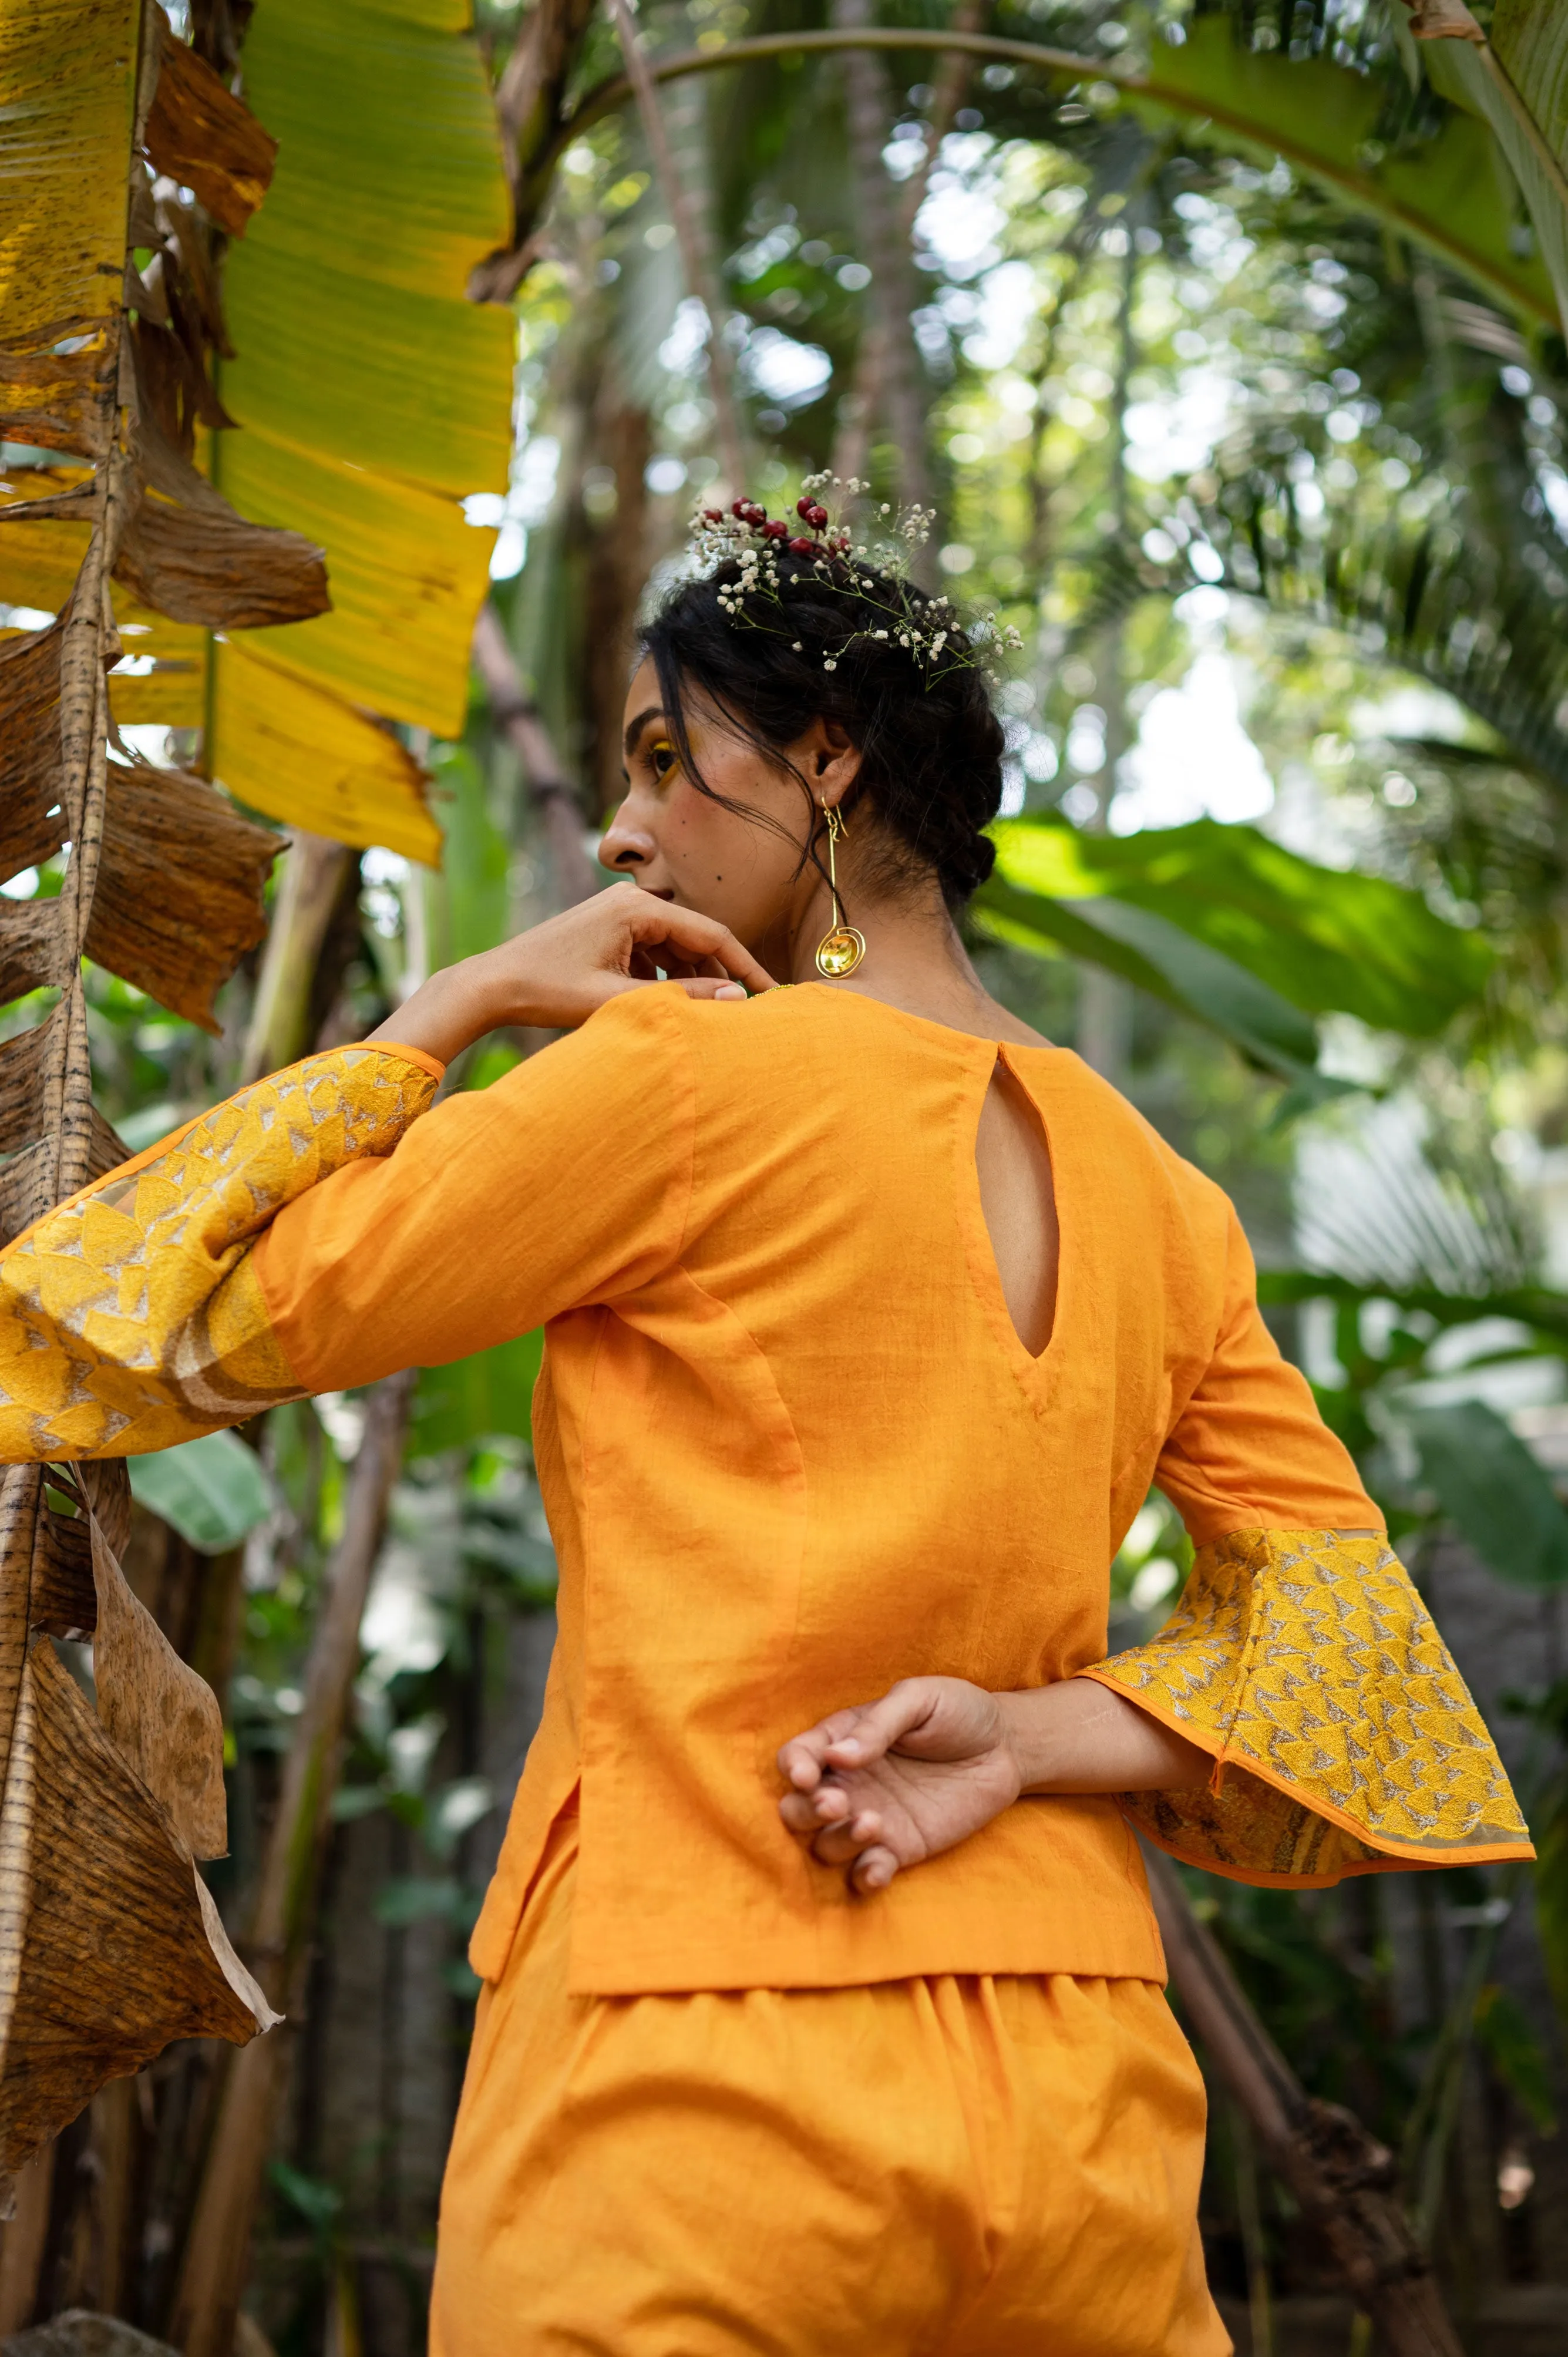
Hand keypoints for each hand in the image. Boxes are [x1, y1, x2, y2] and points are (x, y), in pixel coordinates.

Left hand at [367, 886, 774, 1065]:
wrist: (492, 985)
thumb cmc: (547, 989)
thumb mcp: (618, 999)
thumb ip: (681, 997)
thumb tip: (736, 998)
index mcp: (638, 908)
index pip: (711, 934)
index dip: (745, 965)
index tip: (771, 992)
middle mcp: (632, 901)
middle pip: (695, 939)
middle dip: (720, 974)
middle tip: (747, 1009)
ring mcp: (618, 913)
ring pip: (674, 948)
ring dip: (689, 980)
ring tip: (704, 1015)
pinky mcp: (608, 930)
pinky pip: (651, 952)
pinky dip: (662, 978)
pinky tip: (661, 1004)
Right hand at [776, 1677, 1022, 1896]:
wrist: (1006, 1747)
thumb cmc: (957, 1711)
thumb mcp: (919, 1699)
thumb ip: (879, 1724)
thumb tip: (837, 1756)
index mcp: (842, 1740)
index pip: (797, 1757)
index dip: (794, 1768)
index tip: (809, 1776)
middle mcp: (847, 1783)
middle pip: (797, 1809)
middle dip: (806, 1811)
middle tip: (836, 1803)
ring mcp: (870, 1819)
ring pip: (825, 1846)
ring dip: (838, 1841)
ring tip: (873, 1823)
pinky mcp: (899, 1849)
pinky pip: (866, 1873)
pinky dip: (865, 1877)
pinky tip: (880, 1867)